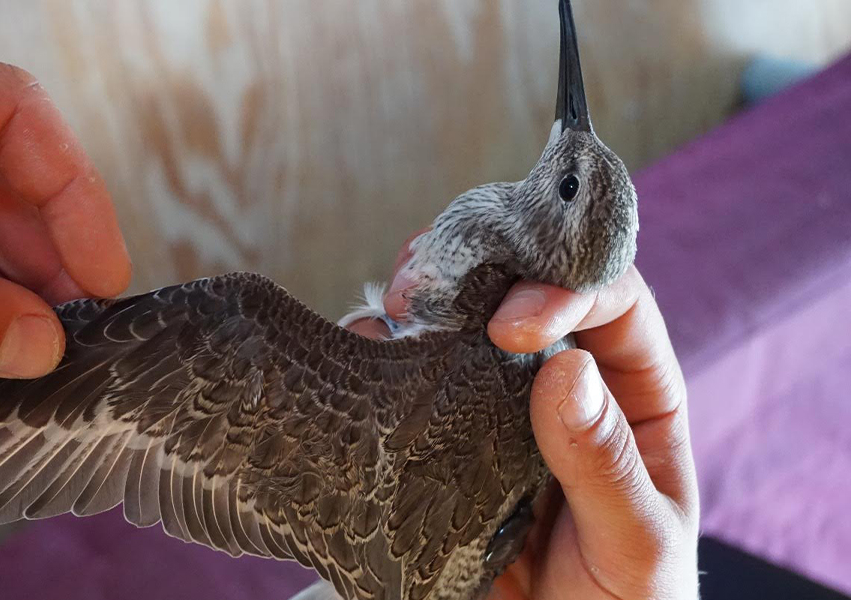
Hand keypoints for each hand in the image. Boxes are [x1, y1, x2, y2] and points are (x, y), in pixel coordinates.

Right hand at [347, 243, 698, 599]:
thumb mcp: (635, 546)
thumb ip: (606, 466)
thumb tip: (566, 369)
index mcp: (634, 395)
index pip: (614, 302)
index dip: (565, 287)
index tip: (509, 320)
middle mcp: (566, 381)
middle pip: (530, 286)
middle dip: (478, 266)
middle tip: (421, 279)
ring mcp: (500, 401)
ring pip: (465, 317)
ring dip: (424, 296)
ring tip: (387, 306)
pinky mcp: (445, 429)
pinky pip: (415, 372)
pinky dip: (384, 348)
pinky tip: (363, 350)